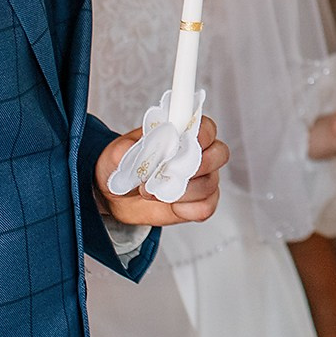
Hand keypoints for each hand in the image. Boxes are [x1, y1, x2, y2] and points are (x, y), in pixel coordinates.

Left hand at [96, 118, 227, 226]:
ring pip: (210, 183)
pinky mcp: (200, 202)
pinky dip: (186, 209)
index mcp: (184, 133)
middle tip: (165, 173)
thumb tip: (141, 149)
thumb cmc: (124, 168)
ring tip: (156, 192)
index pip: (206, 128)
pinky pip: (205, 207)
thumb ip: (128, 149)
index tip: (180, 145)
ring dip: (182, 191)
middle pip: (219, 154)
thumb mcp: (116, 154)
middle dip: (194, 166)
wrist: (117, 196)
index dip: (199, 136)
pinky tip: (170, 205)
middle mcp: (200, 153)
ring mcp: (203, 179)